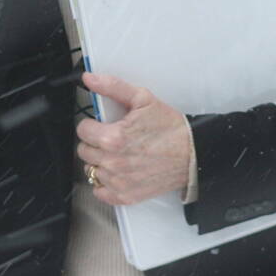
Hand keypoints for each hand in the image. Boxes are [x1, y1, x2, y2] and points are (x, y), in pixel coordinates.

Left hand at [76, 72, 193, 205]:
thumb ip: (113, 87)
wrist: (192, 155)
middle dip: (95, 142)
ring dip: (100, 161)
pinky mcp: (125, 196)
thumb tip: (90, 79)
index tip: (103, 124)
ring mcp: (118, 181)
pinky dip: (104, 183)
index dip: (92, 124)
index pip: (82, 130)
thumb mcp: (143, 99)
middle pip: (84, 150)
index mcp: (113, 138)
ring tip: (118, 154)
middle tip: (113, 138)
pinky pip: (99, 191)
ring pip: (90, 170)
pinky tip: (117, 171)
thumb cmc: (171, 129)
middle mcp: (113, 162)